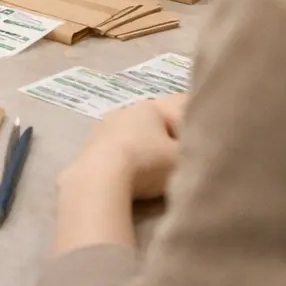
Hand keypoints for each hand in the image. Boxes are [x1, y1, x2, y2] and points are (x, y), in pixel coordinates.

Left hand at [64, 94, 187, 200]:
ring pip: (131, 136)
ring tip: (153, 172)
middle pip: (153, 123)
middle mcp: (124, 110)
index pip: (179, 108)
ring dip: (143, 150)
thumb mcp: (182, 157)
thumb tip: (196, 147)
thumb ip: (194, 149)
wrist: (99, 178)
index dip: (191, 125)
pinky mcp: (88, 148)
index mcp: (150, 107)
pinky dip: (124, 160)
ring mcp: (102, 128)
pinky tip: (129, 175)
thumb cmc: (147, 163)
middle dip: (166, 138)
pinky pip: (114, 151)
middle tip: (178, 159)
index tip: (198, 140)